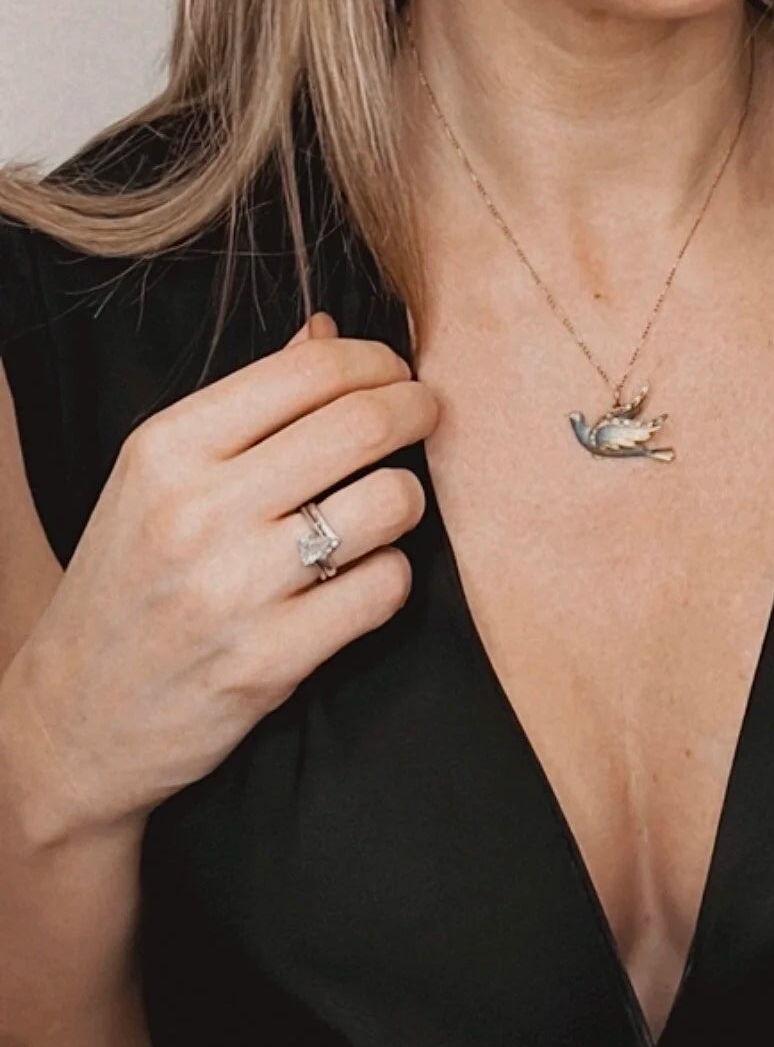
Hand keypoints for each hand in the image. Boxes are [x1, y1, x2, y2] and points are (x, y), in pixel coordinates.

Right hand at [5, 312, 435, 837]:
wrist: (75, 715)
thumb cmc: (130, 578)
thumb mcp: (159, 475)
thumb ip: (249, 402)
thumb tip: (329, 331)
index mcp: (168, 448)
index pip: (310, 372)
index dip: (377, 362)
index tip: (396, 372)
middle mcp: (197, 510)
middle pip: (361, 425)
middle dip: (416, 410)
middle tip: (426, 415)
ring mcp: (234, 590)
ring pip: (387, 502)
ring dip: (408, 496)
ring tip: (389, 504)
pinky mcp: (269, 662)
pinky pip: (383, 589)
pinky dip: (392, 575)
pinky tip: (366, 574)